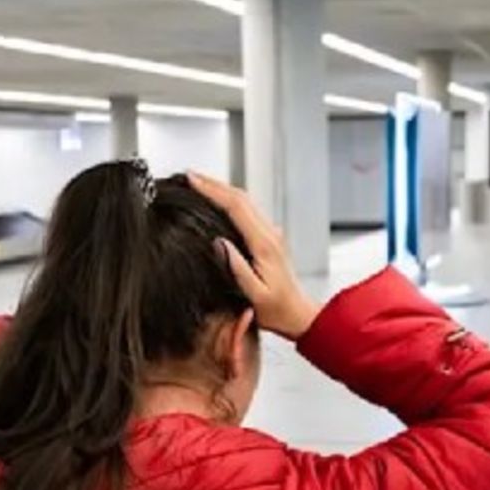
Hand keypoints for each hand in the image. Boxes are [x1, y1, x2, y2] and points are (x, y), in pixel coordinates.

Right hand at [185, 169, 320, 339]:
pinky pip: (249, 211)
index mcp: (264, 244)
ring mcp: (271, 234)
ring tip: (200, 183)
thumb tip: (219, 242)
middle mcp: (269, 234)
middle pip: (240, 198)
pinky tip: (220, 202)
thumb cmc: (276, 310)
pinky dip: (231, 200)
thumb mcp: (254, 296)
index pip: (236, 207)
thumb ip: (237, 268)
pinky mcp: (269, 238)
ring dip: (222, 189)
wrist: (298, 314)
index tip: (193, 180)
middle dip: (214, 183)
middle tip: (190, 175)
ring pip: (245, 201)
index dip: (213, 191)